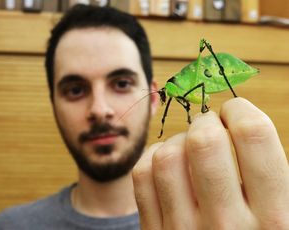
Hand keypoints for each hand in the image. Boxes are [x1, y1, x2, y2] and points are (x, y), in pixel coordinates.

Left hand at [133, 97, 288, 228]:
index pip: (254, 136)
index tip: (236, 113)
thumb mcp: (281, 219)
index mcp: (276, 220)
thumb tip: (242, 125)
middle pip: (205, 141)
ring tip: (190, 149)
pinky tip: (168, 164)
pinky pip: (142, 175)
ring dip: (178, 140)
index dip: (242, 111)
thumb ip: (269, 178)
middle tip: (211, 128)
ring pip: (168, 155)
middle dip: (206, 122)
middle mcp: (228, 226)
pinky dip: (153, 158)